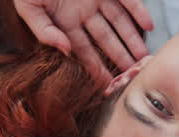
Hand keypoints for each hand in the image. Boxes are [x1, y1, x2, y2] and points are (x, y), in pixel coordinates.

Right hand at [13, 0, 153, 85]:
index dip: (96, 69)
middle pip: (107, 40)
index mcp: (66, 22)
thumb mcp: (29, 8)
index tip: (108, 86)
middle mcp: (84, 13)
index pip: (84, 51)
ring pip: (119, 23)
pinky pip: (126, 0)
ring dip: (132, 40)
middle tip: (134, 76)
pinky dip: (138, 11)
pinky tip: (148, 26)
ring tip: (144, 58)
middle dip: (121, 58)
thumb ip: (44, 31)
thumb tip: (65, 51)